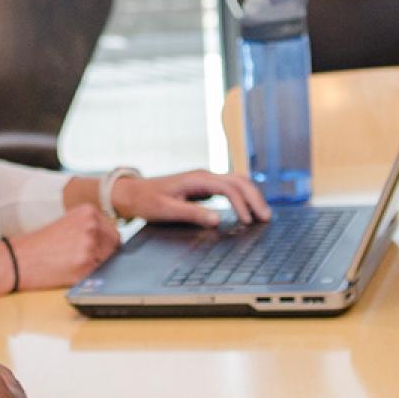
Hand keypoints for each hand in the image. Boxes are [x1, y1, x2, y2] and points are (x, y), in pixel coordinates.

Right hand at [9, 205, 120, 289]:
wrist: (19, 259)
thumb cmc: (41, 244)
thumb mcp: (69, 223)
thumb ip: (92, 227)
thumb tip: (115, 243)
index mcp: (89, 211)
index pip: (114, 231)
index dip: (104, 244)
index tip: (91, 249)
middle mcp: (92, 225)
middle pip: (115, 246)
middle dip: (103, 255)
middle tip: (81, 259)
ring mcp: (90, 245)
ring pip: (109, 261)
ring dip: (97, 266)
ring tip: (74, 264)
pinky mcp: (86, 265)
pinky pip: (100, 274)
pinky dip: (90, 277)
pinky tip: (71, 272)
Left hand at [111, 169, 269, 226]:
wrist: (132, 193)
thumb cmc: (147, 201)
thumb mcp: (166, 210)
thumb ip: (192, 214)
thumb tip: (218, 220)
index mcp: (197, 179)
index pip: (228, 188)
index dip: (241, 204)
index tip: (247, 221)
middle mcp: (204, 176)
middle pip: (239, 181)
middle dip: (254, 198)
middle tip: (266, 218)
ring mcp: (205, 180)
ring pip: (237, 182)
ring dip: (251, 196)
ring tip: (262, 215)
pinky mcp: (204, 187)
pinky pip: (230, 188)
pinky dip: (243, 197)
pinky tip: (248, 210)